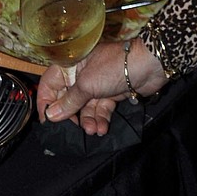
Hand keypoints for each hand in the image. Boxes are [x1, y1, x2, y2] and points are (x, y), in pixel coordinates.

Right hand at [36, 38, 168, 135]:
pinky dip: (100, 119)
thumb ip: (69, 101)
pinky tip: (102, 129)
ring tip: (93, 130)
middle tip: (72, 130)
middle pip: (68, 99)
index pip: (51, 83)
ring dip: (87, 120)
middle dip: (71, 116)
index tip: (47, 121)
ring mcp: (98, 84)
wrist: (150, 65)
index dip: (46, 102)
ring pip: (85, 107)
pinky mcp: (111, 93)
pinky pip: (100, 109)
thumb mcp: (87, 84)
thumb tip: (50, 115)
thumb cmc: (115, 67)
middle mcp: (82, 74)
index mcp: (73, 65)